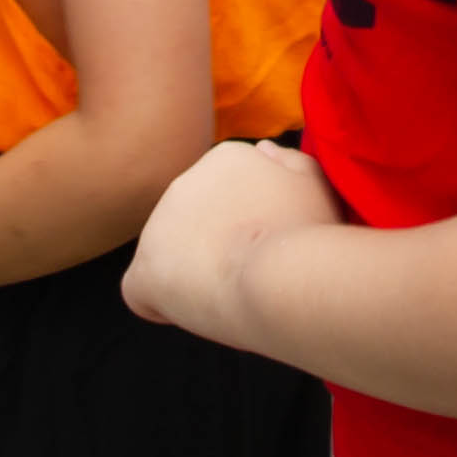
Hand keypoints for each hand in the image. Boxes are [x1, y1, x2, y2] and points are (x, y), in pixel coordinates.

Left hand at [127, 137, 345, 339]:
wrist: (282, 277)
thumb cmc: (308, 235)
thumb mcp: (315, 184)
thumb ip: (290, 161)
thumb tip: (263, 148)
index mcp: (225, 157)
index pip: (224, 194)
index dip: (245, 225)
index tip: (267, 243)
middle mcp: (184, 181)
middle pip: (196, 224)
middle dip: (216, 246)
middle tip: (252, 270)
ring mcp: (158, 226)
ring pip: (171, 257)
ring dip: (194, 275)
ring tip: (233, 292)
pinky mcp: (144, 270)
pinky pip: (141, 291)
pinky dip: (163, 304)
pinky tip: (196, 308)